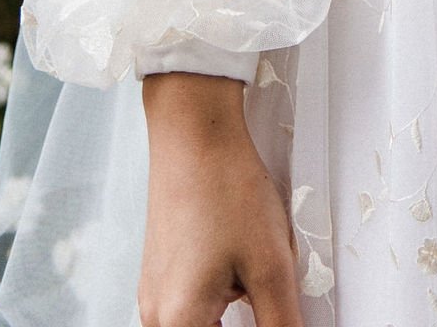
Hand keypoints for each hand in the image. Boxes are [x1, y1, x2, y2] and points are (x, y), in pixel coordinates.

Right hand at [140, 73, 303, 326]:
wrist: (193, 129)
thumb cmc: (225, 186)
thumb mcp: (270, 266)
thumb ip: (282, 324)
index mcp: (179, 323)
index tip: (272, 309)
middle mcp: (156, 316)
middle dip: (245, 321)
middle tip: (261, 285)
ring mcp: (154, 295)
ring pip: (202, 325)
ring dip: (234, 315)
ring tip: (254, 273)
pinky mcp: (159, 275)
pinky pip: (191, 308)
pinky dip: (220, 299)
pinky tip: (238, 264)